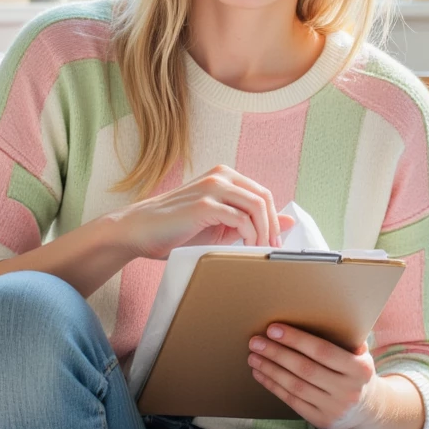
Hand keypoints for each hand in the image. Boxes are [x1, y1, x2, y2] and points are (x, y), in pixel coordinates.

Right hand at [113, 165, 294, 261]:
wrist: (140, 231)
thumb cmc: (177, 230)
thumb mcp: (221, 225)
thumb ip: (251, 221)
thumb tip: (289, 221)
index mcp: (224, 176)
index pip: (263, 194)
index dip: (274, 219)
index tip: (274, 243)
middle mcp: (220, 176)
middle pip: (264, 198)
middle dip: (272, 227)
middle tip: (271, 250)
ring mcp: (212, 187)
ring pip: (256, 206)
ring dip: (263, 233)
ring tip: (259, 252)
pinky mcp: (204, 203)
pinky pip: (240, 218)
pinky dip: (249, 236)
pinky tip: (245, 249)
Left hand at [246, 321, 379, 428]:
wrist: (366, 409)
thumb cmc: (355, 372)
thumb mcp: (360, 355)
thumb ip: (345, 338)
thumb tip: (316, 312)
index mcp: (360, 369)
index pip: (323, 351)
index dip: (297, 340)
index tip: (273, 329)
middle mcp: (349, 390)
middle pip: (305, 369)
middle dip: (277, 353)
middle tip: (256, 342)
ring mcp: (335, 408)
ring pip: (295, 386)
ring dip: (271, 369)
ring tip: (254, 356)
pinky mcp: (321, 420)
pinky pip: (292, 400)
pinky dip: (273, 385)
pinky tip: (260, 373)